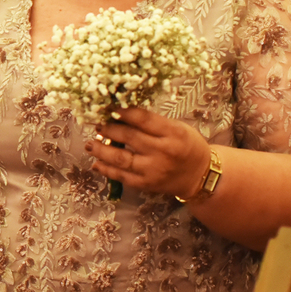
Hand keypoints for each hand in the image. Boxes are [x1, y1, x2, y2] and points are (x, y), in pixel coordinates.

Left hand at [84, 107, 210, 198]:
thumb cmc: (187, 145)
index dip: (123, 112)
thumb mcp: (176, 128)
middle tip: (97, 124)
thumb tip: (121, 113)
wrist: (200, 176)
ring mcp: (153, 170)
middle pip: (129, 137)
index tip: (108, 107)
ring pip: (121, 158)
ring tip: (90, 143)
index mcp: (173, 133)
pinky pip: (122, 177)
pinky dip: (106, 170)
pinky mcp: (146, 185)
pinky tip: (96, 163)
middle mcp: (162, 152)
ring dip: (101, 150)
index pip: (143, 119)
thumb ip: (153, 122)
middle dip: (108, 129)